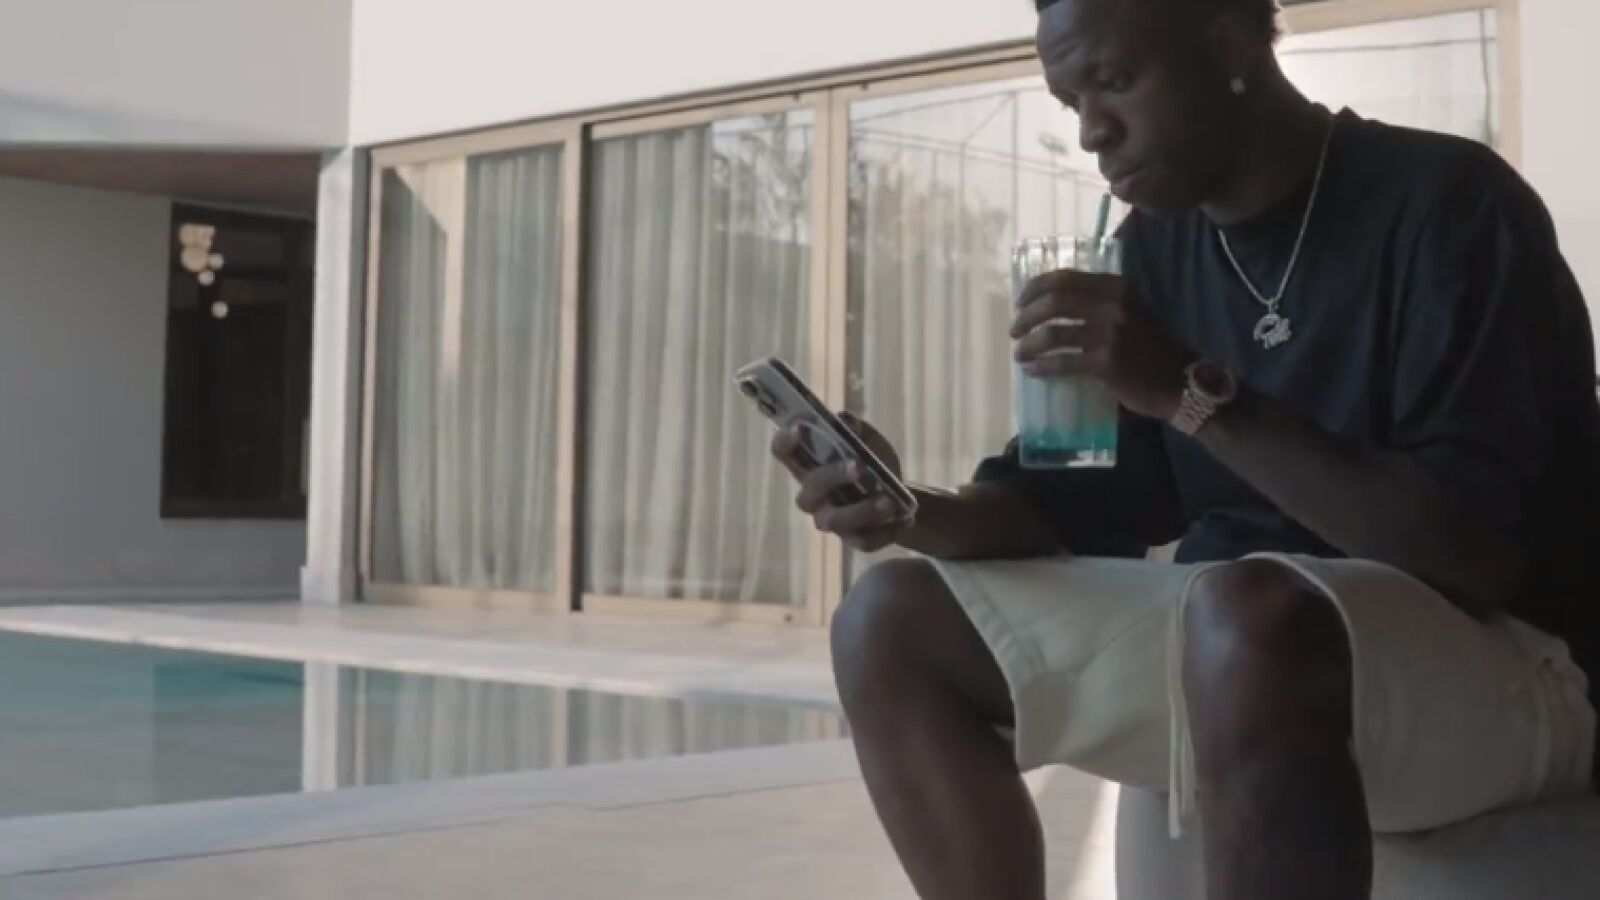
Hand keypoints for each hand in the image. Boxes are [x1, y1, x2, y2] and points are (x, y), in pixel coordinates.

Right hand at [771, 413, 910, 552]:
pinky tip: (905, 519)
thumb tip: (846, 422)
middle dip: (835, 476)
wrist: (896, 493)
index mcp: (808, 465)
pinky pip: (865, 541)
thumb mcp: (866, 437)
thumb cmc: (870, 460)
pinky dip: (887, 530)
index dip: (785, 440)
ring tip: (890, 502)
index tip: (800, 426)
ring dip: (864, 510)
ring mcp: (830, 520)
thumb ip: (854, 426)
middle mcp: (812, 496)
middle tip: (861, 465)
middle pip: (811, 488)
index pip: (783, 452)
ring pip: (837, 520)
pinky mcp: (853, 540)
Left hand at [1012, 269, 1194, 420]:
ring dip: (1029, 344)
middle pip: (1053, 303)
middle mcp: (1112, 305)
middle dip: (1026, 316)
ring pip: (1053, 334)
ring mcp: (1109, 334)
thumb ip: (1100, 302)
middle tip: (1015, 329)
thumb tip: (1053, 304)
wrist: (1182, 380)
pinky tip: (1033, 370)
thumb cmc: (1153, 347)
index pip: (1064, 278)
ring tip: (1020, 353)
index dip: (1035, 288)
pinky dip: (1042, 367)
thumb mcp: (1131, 310)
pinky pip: (1062, 363)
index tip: (1020, 302)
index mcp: (1116, 287)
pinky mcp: (1106, 364)